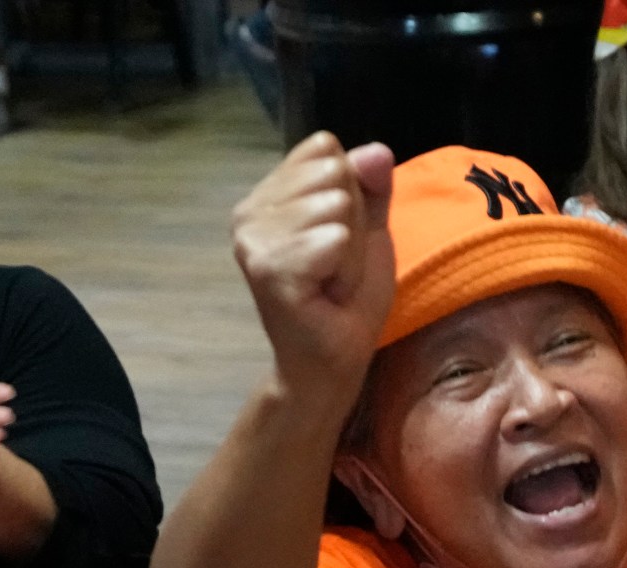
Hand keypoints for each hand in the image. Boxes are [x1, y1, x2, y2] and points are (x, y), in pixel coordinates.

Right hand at [230, 133, 395, 394]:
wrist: (333, 361)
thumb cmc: (346, 298)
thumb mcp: (369, 229)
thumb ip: (371, 186)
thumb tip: (377, 150)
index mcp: (267, 195)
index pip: (324, 148)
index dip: (349, 191)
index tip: (336, 239)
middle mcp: (249, 211)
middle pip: (333, 171)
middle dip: (352, 221)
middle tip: (334, 266)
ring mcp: (254, 240)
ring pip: (337, 205)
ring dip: (351, 252)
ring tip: (330, 281)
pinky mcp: (269, 269)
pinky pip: (335, 239)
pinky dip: (346, 270)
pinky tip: (326, 294)